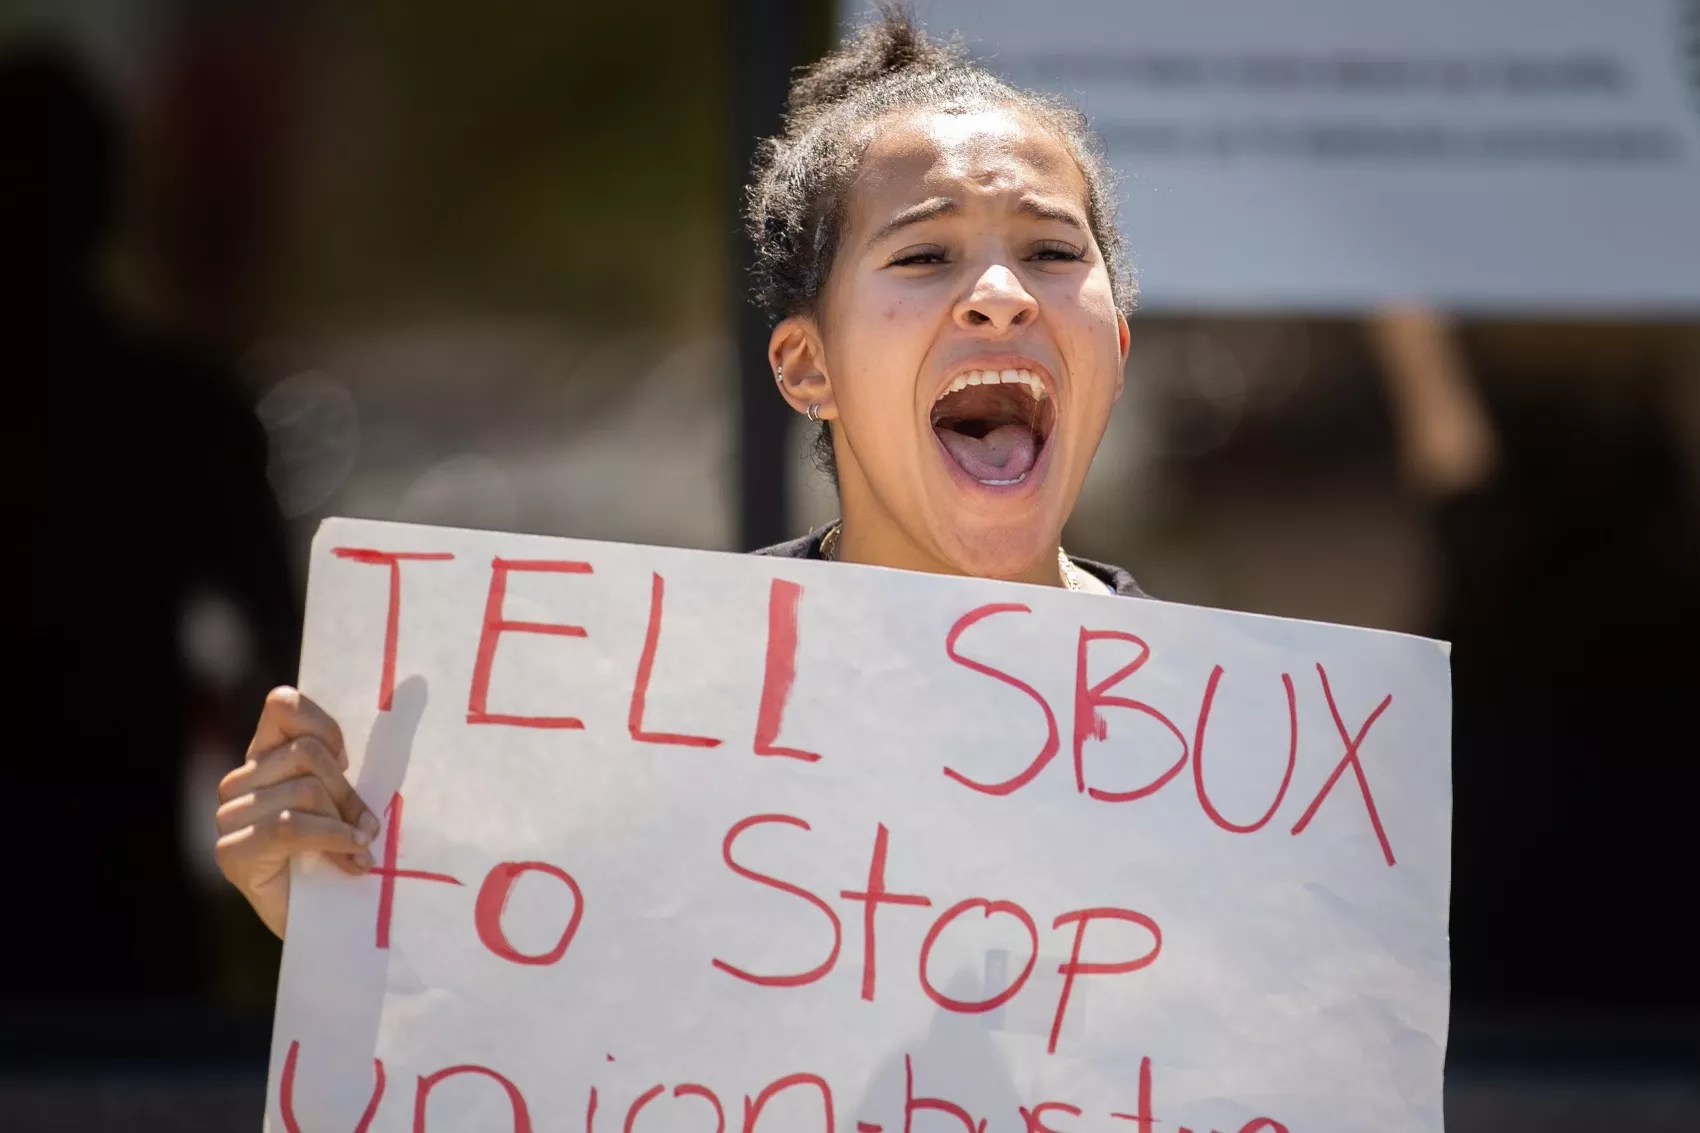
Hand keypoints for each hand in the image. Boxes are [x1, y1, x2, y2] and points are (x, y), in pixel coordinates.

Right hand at [216, 687, 379, 938]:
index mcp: (265, 757)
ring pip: (304, 788)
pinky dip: (331, 838)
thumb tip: (412, 691)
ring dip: (343, 821)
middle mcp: (240, 782)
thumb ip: (347, 762)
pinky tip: (352, 859)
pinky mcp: (231, 852)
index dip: (324, 726)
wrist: (327, 925)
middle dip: (347, 790)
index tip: (348, 760)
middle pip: (306, 753)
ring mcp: (229, 817)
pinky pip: (290, 825)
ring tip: (358, 848)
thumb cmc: (342, 855)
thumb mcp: (348, 799)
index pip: (283, 706)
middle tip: (367, 826)